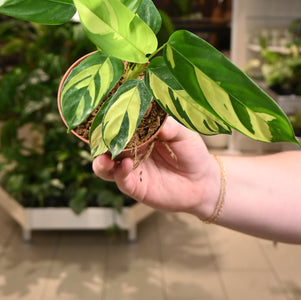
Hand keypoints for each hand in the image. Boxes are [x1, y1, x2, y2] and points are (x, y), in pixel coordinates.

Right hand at [92, 117, 219, 218]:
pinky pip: (120, 179)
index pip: (117, 123)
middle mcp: (129, 149)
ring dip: (101, 160)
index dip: (108, 119)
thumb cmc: (192, 152)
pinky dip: (119, 172)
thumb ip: (170, 127)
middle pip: (105, 144)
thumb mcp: (184, 134)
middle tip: (97, 135)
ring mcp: (129, 168)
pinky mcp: (134, 186)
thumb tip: (156, 120)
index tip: (102, 113)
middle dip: (99, 140)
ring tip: (105, 157)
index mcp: (137, 132)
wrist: (202, 182)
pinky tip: (125, 165)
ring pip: (104, 165)